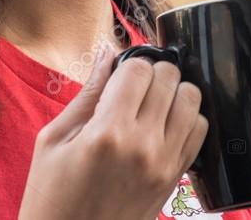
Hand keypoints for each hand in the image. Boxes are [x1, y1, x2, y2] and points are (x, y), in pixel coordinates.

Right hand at [17, 43, 209, 219]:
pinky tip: (163, 125)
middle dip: (152, 73)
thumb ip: (87, 93)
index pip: (139, 69)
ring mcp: (165, 163)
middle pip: (170, 78)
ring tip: (151, 104)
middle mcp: (144, 145)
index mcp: (107, 132)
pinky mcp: (175, 178)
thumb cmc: (51, 198)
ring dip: (174, 93)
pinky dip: (187, 119)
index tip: (119, 76)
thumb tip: (107, 53)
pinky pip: (199, 131)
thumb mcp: (53, 141)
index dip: (128, 65)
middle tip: (133, 88)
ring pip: (192, 100)